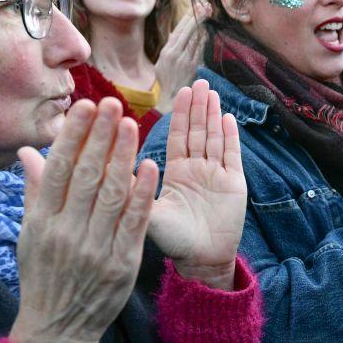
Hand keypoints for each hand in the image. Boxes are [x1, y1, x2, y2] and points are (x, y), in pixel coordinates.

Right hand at [10, 98, 159, 342]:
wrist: (60, 328)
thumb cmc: (44, 276)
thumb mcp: (30, 235)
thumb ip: (34, 192)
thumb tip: (27, 151)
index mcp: (42, 222)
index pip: (58, 170)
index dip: (73, 136)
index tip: (86, 107)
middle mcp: (67, 232)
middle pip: (86, 176)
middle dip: (100, 137)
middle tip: (113, 104)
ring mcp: (96, 248)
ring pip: (112, 194)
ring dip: (123, 157)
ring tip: (133, 125)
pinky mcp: (122, 262)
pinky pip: (134, 222)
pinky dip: (143, 194)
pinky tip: (150, 166)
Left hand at [149, 79, 246, 289]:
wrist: (200, 260)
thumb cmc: (172, 240)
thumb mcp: (147, 211)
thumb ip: (132, 188)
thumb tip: (107, 165)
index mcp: (177, 173)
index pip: (178, 136)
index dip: (180, 114)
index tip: (181, 91)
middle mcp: (198, 170)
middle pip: (199, 131)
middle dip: (199, 107)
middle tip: (199, 82)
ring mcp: (218, 176)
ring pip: (216, 138)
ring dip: (214, 115)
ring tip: (212, 92)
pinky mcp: (235, 185)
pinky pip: (232, 156)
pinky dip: (231, 137)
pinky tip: (228, 118)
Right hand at [155, 13, 206, 114]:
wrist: (171, 98)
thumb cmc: (166, 80)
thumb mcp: (161, 63)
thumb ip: (169, 47)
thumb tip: (176, 32)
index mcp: (166, 51)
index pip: (178, 29)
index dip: (188, 17)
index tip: (196, 6)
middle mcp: (174, 53)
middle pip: (187, 30)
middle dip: (197, 16)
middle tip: (206, 4)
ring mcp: (184, 59)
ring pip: (194, 37)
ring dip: (202, 24)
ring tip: (208, 11)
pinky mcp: (192, 66)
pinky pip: (199, 48)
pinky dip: (203, 38)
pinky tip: (207, 29)